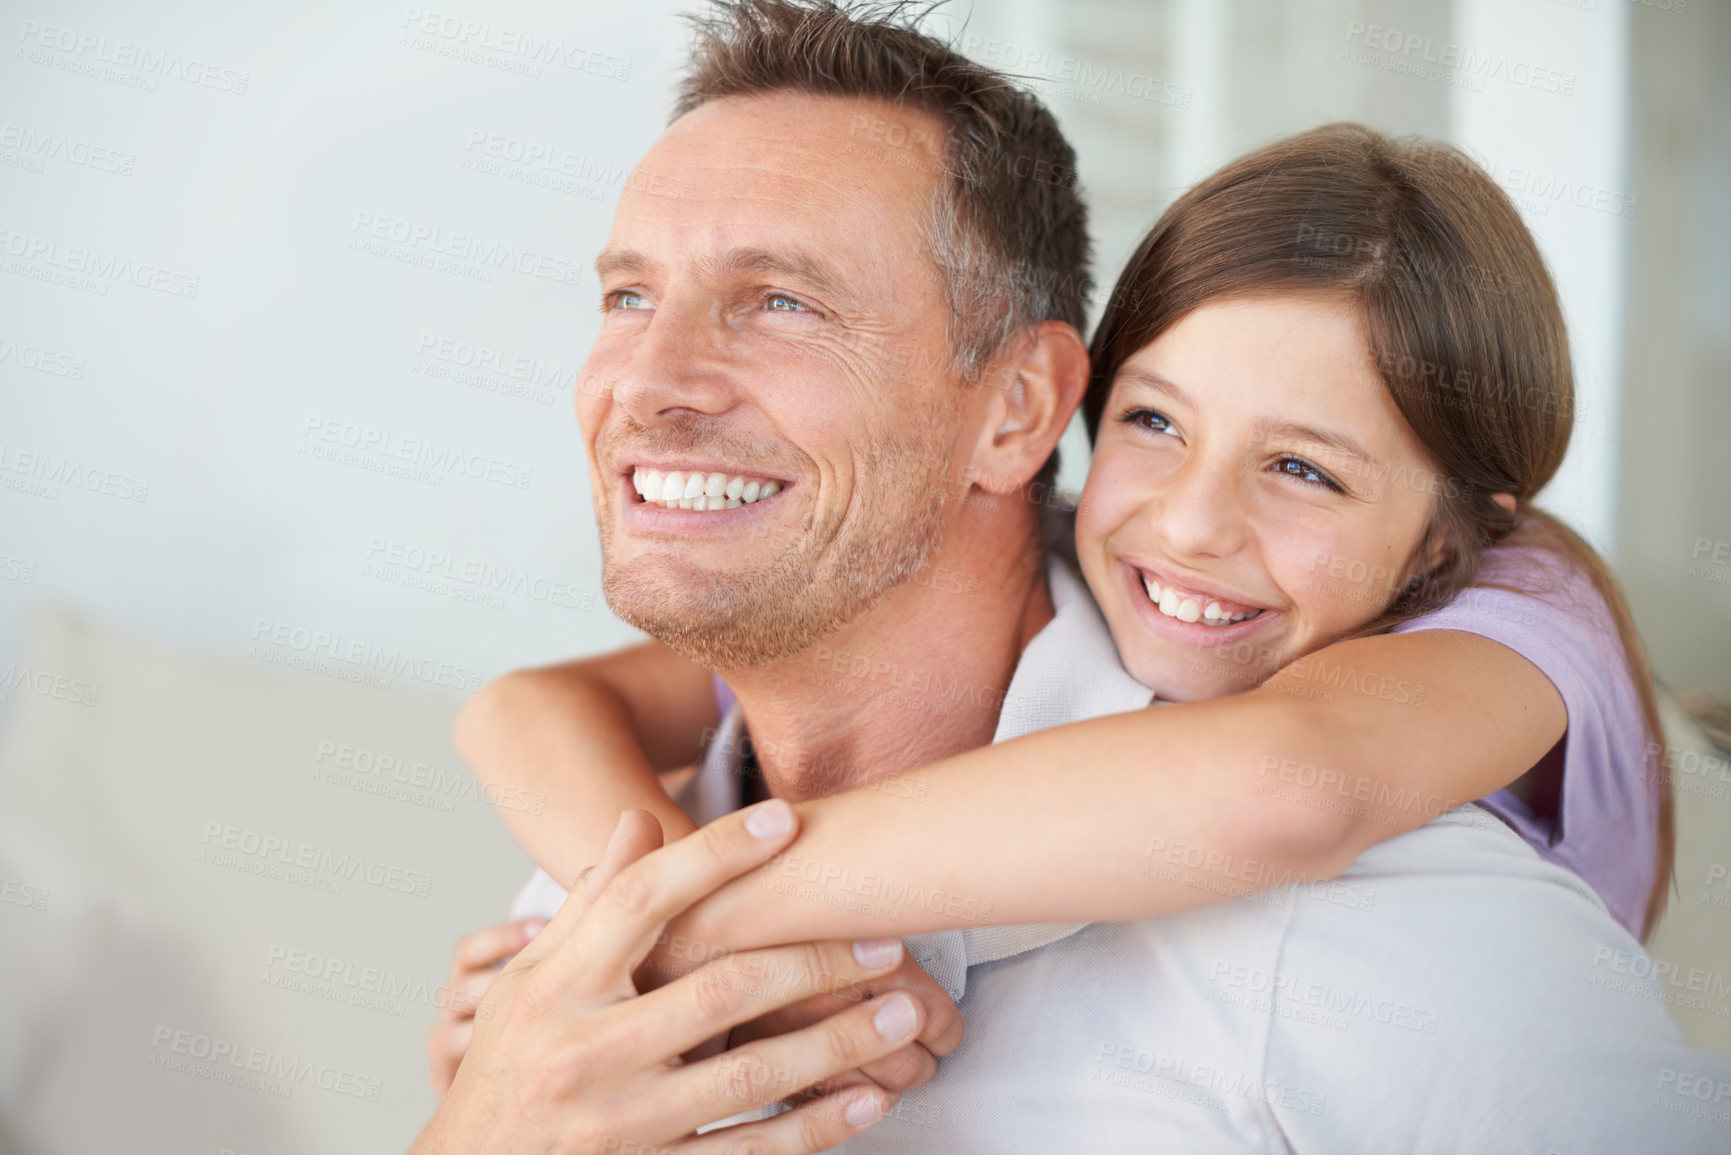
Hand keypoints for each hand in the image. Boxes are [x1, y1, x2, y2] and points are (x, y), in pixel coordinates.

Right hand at [413, 803, 930, 1153]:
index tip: (784, 821)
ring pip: (750, 1078)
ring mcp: (622, 1123)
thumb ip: (590, 904)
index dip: (714, 855)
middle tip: (886, 943)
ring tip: (905, 1014)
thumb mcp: (528, 979)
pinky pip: (748, 1154)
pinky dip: (815, 1127)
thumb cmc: (506, 1068)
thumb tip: (640, 819)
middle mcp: (588, 1051)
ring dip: (837, 1043)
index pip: (639, 900)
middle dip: (814, 963)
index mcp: (556, 986)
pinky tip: (867, 1101)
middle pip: (719, 990)